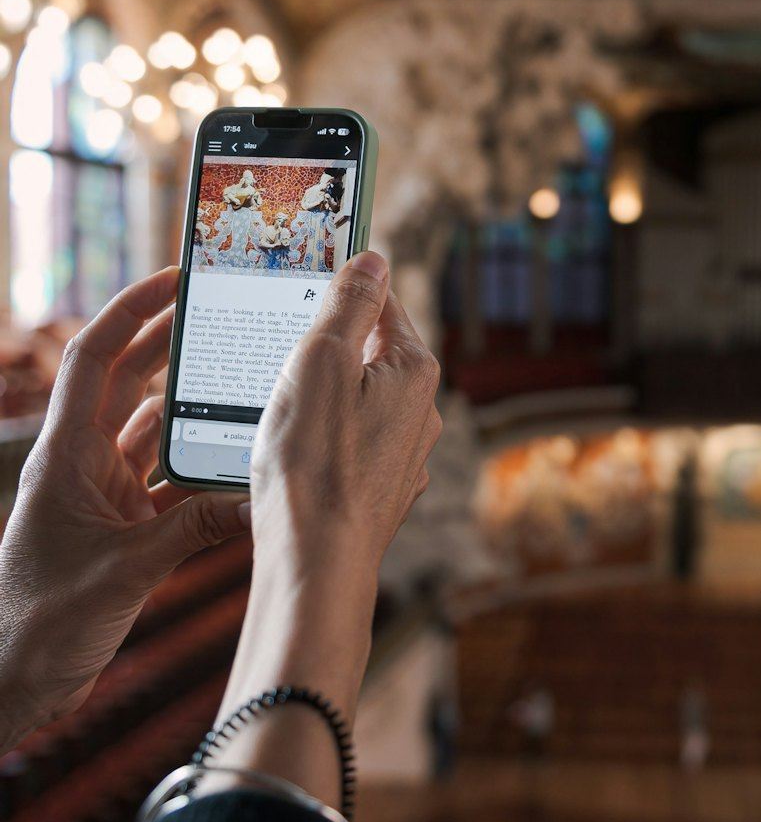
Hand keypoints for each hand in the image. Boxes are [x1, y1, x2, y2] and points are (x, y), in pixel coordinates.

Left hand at [0, 268, 249, 752]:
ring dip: (192, 407)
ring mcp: (106, 496)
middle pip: (130, 384)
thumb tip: (257, 500)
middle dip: (171, 346)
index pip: (96, 361)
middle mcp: (85, 466)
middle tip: (222, 317)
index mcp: (67, 456)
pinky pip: (173, 484)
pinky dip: (203, 471)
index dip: (133, 313)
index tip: (175, 281)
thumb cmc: (39, 623)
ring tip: (242, 380)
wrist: (12, 682)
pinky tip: (240, 463)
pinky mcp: (126, 528)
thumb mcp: (124, 571)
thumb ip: (192, 530)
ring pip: (154, 433)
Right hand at [212, 251, 441, 805]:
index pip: (382, 306)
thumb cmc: (313, 461)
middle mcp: (422, 412)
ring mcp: (405, 455)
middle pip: (370, 355)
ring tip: (276, 406)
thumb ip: (349, 305)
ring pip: (358, 403)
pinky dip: (322, 438)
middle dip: (326, 348)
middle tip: (277, 348)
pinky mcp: (382, 490)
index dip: (342, 290)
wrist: (316, 563)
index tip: (307, 280)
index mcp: (415, 370)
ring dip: (321, 396)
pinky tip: (290, 452)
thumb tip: (374, 258)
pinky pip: (350, 445)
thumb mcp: (320, 361)